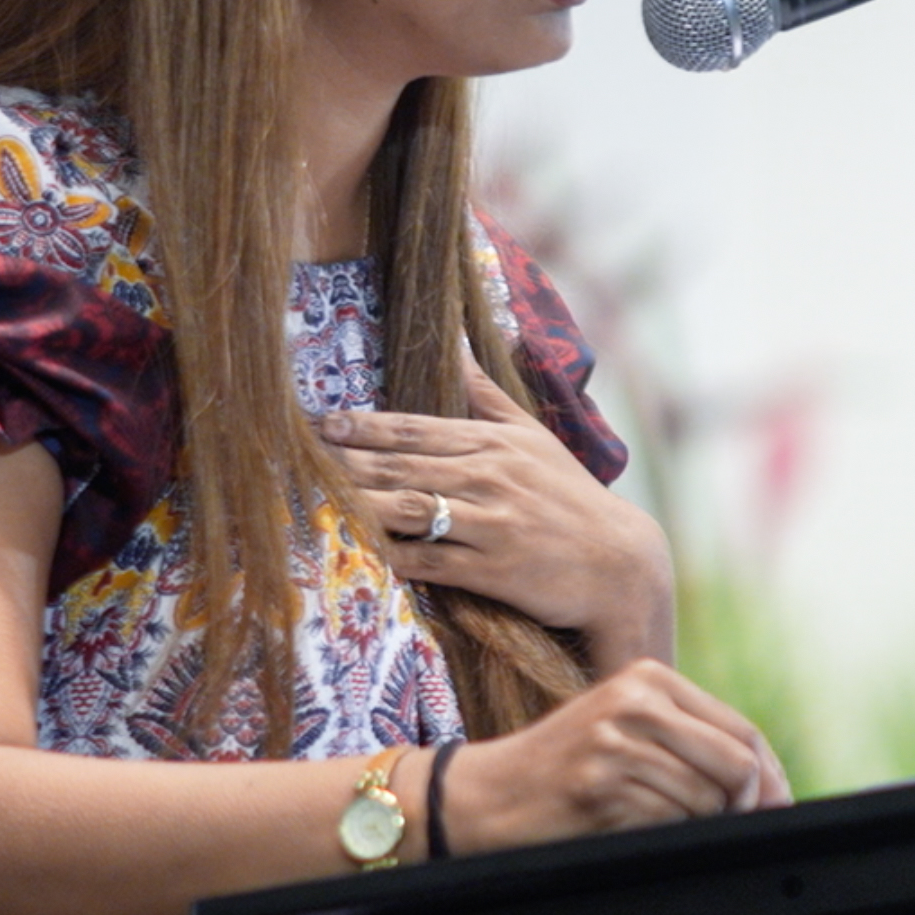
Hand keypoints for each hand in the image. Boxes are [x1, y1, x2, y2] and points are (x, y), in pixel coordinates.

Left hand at [322, 366, 675, 668]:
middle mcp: (489, 474)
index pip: (415, 429)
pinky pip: (432, 560)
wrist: (618, 563)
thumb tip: (456, 346)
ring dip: (360, 503)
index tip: (322, 423)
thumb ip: (488, 395)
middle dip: (347, 460)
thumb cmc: (570, 497)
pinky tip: (359, 552)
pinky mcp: (494, 568)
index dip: (364, 427)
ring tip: (313, 499)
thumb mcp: (534, 437)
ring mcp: (492, 521)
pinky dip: (394, 555)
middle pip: (403, 465)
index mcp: (493, 442)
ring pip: (412, 507)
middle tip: (296, 455)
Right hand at [433, 660, 793, 856]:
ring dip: (695, 823)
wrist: (485, 795)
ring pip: (707, 798)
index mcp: (648, 677)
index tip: (776, 805)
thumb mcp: (623, 727)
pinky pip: (670, 821)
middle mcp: (636, 700)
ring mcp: (618, 741)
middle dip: (747, 805)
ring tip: (650, 817)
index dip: (770, 777)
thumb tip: (766, 782)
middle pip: (737, 763)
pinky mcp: (603, 783)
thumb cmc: (562, 767)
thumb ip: (686, 737)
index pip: (742, 729)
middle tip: (735, 826)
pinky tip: (625, 824)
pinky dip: (662, 834)